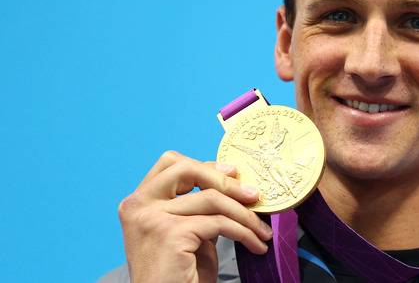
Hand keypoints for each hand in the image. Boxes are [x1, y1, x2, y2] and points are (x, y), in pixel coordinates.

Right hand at [118, 151, 271, 282]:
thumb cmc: (177, 276)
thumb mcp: (188, 233)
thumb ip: (199, 208)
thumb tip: (233, 186)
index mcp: (138, 202)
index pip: (171, 164)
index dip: (206, 166)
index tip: (234, 174)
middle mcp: (138, 206)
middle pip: (187, 169)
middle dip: (226, 180)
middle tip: (254, 196)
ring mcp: (152, 218)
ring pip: (211, 198)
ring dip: (245, 215)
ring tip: (262, 231)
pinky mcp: (170, 234)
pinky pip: (219, 223)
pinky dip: (244, 233)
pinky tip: (255, 245)